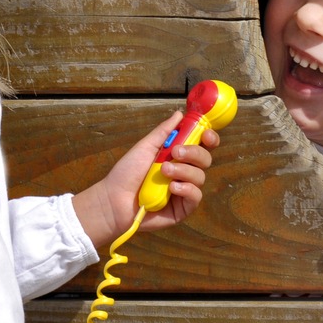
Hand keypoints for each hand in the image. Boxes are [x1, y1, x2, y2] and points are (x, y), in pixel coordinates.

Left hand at [72, 111, 218, 248]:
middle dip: (194, 153)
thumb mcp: (145, 147)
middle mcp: (184, 172)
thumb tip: (179, 114)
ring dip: (183, 171)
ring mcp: (185, 191)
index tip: (205, 134)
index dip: (209, 138)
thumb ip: (163, 132)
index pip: (202, 145)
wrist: (114, 199)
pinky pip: (196, 196)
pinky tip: (171, 187)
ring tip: (164, 171)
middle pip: (205, 159)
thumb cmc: (127, 172)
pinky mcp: (183, 208)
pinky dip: (186, 189)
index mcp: (178, 157)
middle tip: (175, 152)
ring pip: (200, 177)